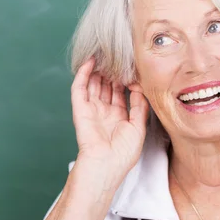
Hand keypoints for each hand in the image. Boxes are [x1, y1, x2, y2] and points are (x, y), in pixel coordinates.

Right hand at [70, 57, 148, 174]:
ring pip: (93, 84)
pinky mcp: (80, 110)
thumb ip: (140, 106)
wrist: (105, 166)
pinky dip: (83, 74)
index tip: (132, 66)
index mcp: (119, 118)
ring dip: (97, 69)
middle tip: (117, 55)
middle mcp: (104, 112)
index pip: (120, 93)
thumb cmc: (123, 154)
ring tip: (104, 52)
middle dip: (111, 71)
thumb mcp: (138, 127)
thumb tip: (140, 86)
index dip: (125, 79)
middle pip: (106, 86)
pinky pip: (79, 88)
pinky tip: (90, 61)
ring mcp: (91, 110)